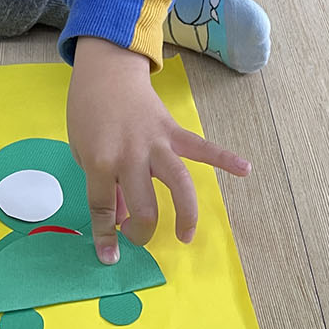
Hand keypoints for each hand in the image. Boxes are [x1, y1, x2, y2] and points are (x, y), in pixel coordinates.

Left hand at [67, 35, 250, 264]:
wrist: (105, 71)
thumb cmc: (87, 112)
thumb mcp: (83, 151)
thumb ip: (104, 184)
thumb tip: (123, 216)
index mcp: (101, 160)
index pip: (104, 207)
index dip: (106, 236)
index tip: (110, 258)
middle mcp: (130, 155)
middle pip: (144, 205)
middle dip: (141, 230)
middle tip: (137, 236)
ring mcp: (155, 143)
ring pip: (178, 182)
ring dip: (186, 212)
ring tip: (186, 234)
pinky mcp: (172, 131)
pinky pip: (201, 147)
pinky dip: (225, 158)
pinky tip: (245, 169)